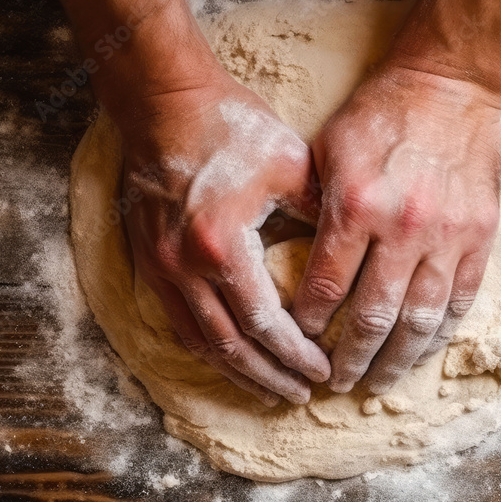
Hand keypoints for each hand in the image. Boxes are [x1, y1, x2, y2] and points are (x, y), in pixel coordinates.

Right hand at [120, 73, 329, 406]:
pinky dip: (207, 347)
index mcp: (222, 247)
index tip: (323, 372)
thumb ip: (320, 215)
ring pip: (199, 341)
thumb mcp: (290, 165)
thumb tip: (351, 256)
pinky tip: (229, 356)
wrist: (165, 103)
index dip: (296, 355)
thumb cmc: (230, 128)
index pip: (265, 324)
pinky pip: (178, 321)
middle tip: (301, 397)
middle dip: (269, 377)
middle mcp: (184, 267)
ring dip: (236, 371)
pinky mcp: (149, 260)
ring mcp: (160, 267)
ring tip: (268, 390)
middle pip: (230, 347)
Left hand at [292, 65, 500, 394]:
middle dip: (349, 359)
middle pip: (372, 317)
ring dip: (396, 360)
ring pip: (420, 320)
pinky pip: (461, 299)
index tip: (296, 341)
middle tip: (334, 383)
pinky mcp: (480, 235)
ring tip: (378, 383)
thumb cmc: (380, 113)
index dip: (306, 323)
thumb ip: (316, 208)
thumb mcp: (329, 150)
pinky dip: (439, 334)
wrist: (449, 85)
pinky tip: (422, 353)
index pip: (324, 286)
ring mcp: (448, 235)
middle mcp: (403, 228)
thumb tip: (298, 264)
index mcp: (357, 206)